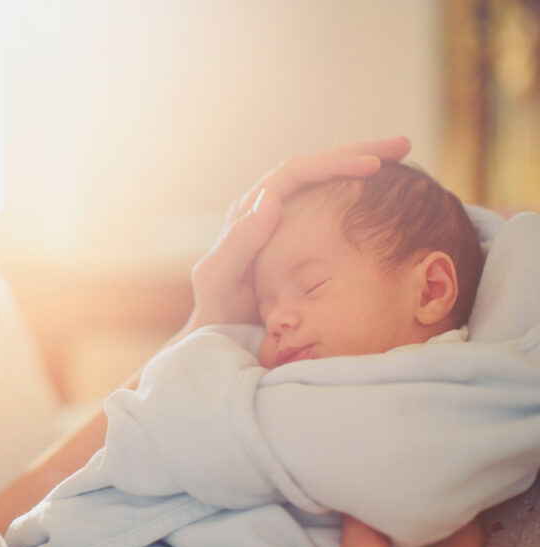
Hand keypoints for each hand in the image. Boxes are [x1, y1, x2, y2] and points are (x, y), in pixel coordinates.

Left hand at [186, 136, 411, 329]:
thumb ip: (239, 241)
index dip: (335, 164)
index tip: (374, 165)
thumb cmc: (215, 310)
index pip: (296, 173)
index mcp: (249, 212)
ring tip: (400, 158)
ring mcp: (280, 222)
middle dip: (357, 153)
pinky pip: (328, 205)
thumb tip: (271, 197)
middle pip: (314, 168)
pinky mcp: (293, 237)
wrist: (217, 332)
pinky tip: (383, 195)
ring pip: (324, 183)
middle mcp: (264, 209)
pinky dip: (355, 195)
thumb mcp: (219, 278)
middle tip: (400, 145)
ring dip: (360, 167)